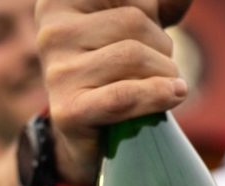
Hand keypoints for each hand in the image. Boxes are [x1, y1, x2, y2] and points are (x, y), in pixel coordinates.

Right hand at [35, 0, 191, 185]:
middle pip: (134, 21)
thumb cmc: (117, 69)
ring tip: (161, 85)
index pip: (131, 0)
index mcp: (60, 0)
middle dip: (161, 46)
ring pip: (133, 56)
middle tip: (157, 67)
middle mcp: (51, 31)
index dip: (151, 14)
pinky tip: (174, 94)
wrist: (92, 133)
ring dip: (164, 73)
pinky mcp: (68, 111)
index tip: (152, 31)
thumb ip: (158, 4)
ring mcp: (56, 72)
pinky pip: (123, 96)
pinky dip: (156, 95)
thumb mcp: (137, 24)